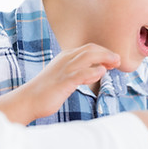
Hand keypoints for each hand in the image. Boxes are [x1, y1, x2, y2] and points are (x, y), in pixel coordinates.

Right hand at [0, 44, 119, 123]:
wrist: (29, 100)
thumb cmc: (47, 90)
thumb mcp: (65, 77)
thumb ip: (80, 72)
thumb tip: (96, 71)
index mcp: (66, 57)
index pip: (89, 48)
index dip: (104, 52)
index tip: (114, 60)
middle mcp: (66, 60)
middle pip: (90, 49)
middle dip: (107, 53)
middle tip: (119, 61)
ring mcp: (64, 70)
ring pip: (87, 57)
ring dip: (104, 58)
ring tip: (115, 64)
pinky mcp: (63, 82)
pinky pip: (80, 73)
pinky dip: (92, 71)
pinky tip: (102, 72)